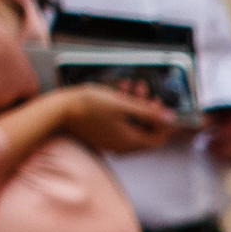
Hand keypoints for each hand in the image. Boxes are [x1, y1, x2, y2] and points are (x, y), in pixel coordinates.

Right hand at [57, 84, 174, 153]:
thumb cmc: (89, 106)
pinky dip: (123, 108)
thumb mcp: (123, 106)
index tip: (161, 106)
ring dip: (135, 104)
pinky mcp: (103, 134)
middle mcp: (122, 145)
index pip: (158, 138)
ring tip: (131, 85)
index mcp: (130, 141)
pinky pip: (120, 123)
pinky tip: (119, 91)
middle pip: (145, 129)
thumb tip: (170, 117)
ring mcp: (112, 140)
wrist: (60, 109)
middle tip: (145, 90)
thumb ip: (148, 112)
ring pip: (132, 123)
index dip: (163, 122)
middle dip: (147, 108)